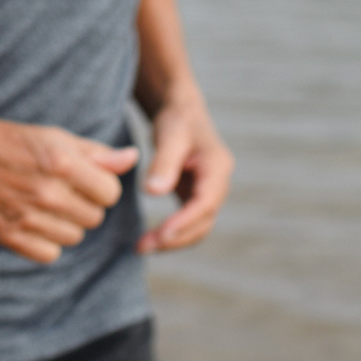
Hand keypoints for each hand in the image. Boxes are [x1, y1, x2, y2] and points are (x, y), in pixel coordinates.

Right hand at [0, 117, 140, 263]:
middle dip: (85, 204)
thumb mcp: (55, 137)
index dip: (102, 185)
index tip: (86, 178)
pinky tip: (34, 220)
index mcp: (62, 163)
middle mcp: (47, 192)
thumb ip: (97, 153)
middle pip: (95, 217)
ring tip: (47, 203)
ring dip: (68, 223)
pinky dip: (47, 242)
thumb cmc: (13, 142)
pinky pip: (51, 254)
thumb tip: (132, 158)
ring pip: (75, 237)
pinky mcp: (11, 237)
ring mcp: (28, 218)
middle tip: (62, 189)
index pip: (110, 193)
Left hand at [136, 95, 231, 253]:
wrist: (182, 112)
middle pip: (203, 222)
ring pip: (198, 227)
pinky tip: (150, 239)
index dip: (185, 221)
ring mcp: (209, 193)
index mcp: (217, 167)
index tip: (161, 234)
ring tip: (142, 247)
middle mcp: (218, 184)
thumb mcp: (170, 135)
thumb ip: (163, 163)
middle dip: (176, 238)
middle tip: (143, 246)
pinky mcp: (196, 198)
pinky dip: (172, 234)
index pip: (205, 203)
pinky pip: (189, 223)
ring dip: (173, 241)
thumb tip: (153, 192)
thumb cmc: (177, 120)